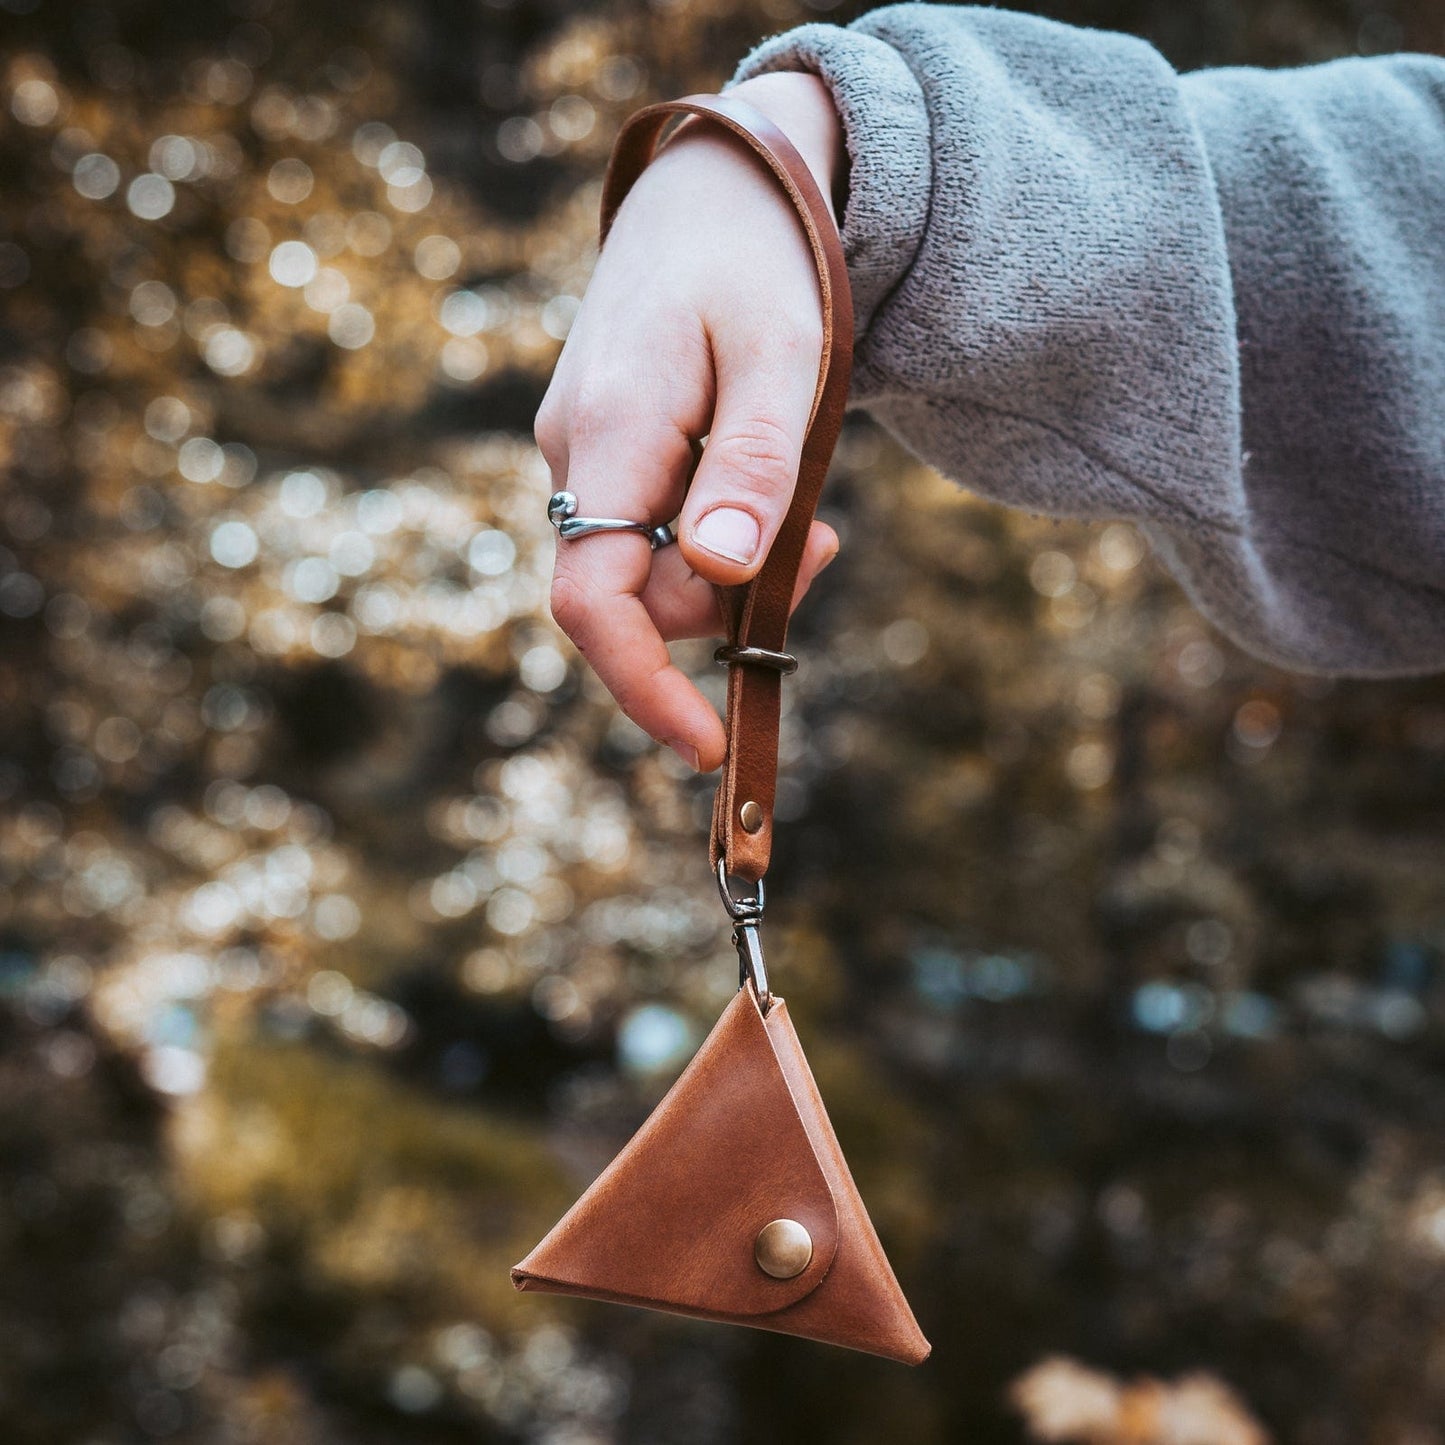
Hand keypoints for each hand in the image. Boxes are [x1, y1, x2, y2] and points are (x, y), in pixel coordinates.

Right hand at [534, 72, 845, 771]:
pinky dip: (713, 536)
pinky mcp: (606, 451)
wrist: (714, 187)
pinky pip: (652, 529)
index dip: (642, 687)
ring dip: (730, 568)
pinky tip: (759, 483)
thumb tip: (721, 577)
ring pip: (648, 567)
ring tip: (805, 504)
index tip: (709, 747)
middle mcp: (575, 452)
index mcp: (610, 430)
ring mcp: (584, 452)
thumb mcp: (784, 357)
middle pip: (635, 595)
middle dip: (727, 607)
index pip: (593, 599)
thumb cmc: (760, 261)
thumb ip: (753, 467)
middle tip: (823, 548)